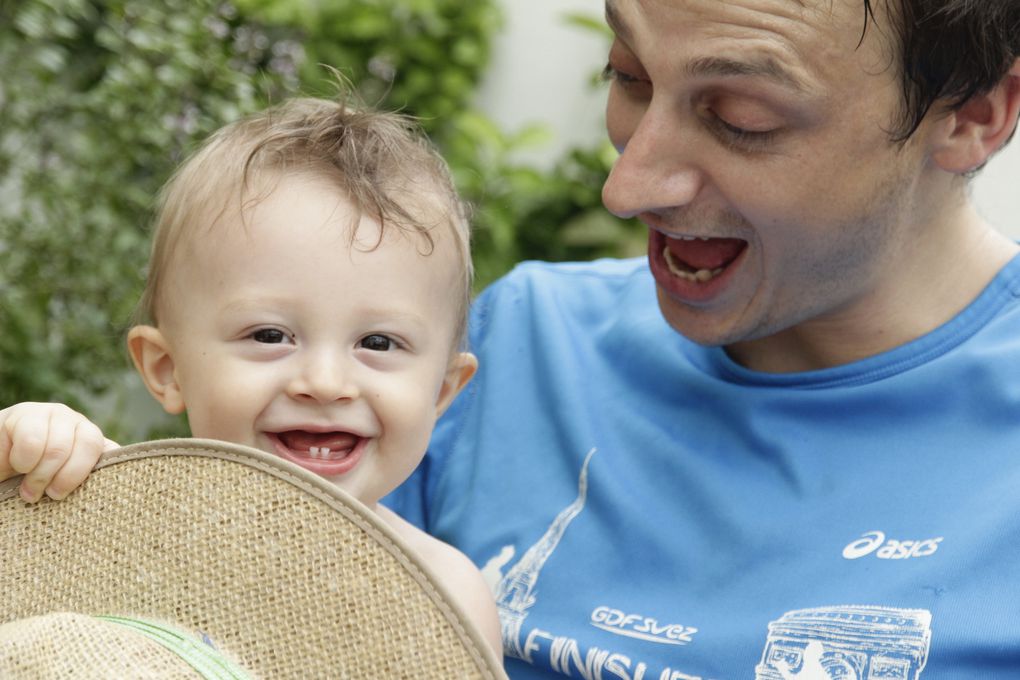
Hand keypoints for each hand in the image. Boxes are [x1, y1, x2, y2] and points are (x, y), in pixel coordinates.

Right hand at [0, 402, 118, 502]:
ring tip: (29, 487)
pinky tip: (16, 463)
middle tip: (44, 494)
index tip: (62, 493)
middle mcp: (78, 424)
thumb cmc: (33, 484)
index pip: (109, 450)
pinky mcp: (26, 413)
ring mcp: (54, 415)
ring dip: (39, 475)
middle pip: (87, 445)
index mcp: (94, 442)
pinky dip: (23, 460)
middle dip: (62, 478)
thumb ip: (89, 481)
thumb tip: (116, 484)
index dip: (85, 473)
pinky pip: (32, 441)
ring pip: (58, 447)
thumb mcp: (64, 485)